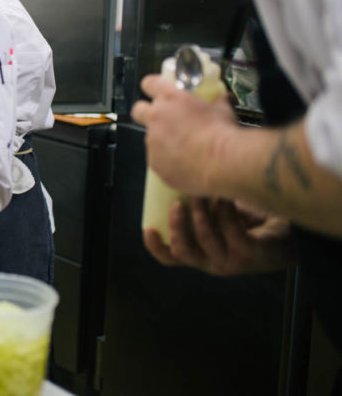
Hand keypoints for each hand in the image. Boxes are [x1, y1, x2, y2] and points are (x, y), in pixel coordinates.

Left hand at [131, 74, 237, 195]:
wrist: (223, 163)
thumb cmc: (223, 134)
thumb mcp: (222, 110)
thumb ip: (216, 102)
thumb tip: (222, 99)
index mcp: (171, 99)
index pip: (150, 83)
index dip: (152, 86)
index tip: (156, 91)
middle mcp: (156, 118)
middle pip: (138, 110)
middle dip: (145, 113)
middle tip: (162, 121)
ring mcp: (153, 141)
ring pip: (151, 138)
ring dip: (162, 141)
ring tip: (185, 149)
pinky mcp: (154, 163)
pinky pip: (157, 159)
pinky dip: (167, 161)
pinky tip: (184, 165)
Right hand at [143, 197, 291, 275]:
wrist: (286, 234)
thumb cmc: (247, 222)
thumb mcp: (214, 215)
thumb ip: (195, 206)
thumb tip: (174, 173)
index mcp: (199, 254)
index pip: (170, 258)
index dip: (156, 246)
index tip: (149, 228)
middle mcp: (211, 262)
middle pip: (183, 252)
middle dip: (176, 227)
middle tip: (176, 205)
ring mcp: (231, 261)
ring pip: (206, 239)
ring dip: (201, 213)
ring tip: (203, 192)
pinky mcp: (249, 255)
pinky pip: (230, 229)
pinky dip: (225, 210)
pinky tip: (227, 196)